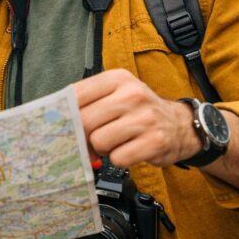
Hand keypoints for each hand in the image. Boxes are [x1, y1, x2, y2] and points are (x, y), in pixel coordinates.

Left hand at [74, 69, 201, 167]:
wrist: (181, 126)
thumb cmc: (140, 111)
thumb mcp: (117, 94)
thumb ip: (89, 101)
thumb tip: (57, 120)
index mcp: (117, 79)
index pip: (76, 94)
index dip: (65, 114)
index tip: (62, 124)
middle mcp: (132, 94)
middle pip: (85, 121)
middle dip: (83, 136)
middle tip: (91, 140)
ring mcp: (145, 118)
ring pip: (99, 141)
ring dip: (102, 149)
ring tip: (115, 142)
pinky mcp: (154, 142)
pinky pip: (118, 158)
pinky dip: (119, 159)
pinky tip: (128, 150)